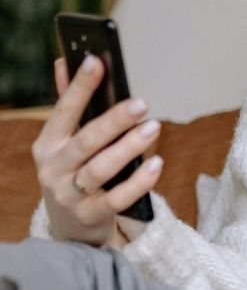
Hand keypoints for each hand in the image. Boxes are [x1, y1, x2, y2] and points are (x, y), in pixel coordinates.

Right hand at [32, 55, 162, 245]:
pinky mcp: (89, 216)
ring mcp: (69, 195)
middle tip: (141, 103)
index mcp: (47, 144)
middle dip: (113, 121)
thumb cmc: (73, 173)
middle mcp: (53, 169)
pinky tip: (157, 164)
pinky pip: (117, 199)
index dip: (79, 86)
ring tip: (153, 128)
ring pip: (101, 170)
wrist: (69, 228)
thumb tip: (64, 61)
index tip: (96, 61)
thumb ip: (68, 104)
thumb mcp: (64, 142)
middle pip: (86, 141)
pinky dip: (139, 182)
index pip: (63, 110)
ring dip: (129, 148)